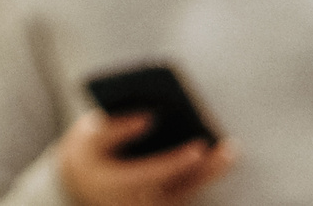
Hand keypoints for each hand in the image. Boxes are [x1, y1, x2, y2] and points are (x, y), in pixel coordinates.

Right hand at [55, 112, 233, 205]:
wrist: (83, 184)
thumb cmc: (88, 154)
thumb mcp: (88, 136)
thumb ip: (115, 127)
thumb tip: (150, 116)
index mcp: (117, 184)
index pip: (153, 175)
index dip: (177, 161)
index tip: (199, 146)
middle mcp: (138, 202)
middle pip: (180, 186)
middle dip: (205, 168)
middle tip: (226, 149)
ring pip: (189, 191)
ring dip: (211, 172)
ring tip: (229, 149)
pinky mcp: (162, 205)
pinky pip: (188, 191)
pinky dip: (203, 175)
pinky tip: (218, 158)